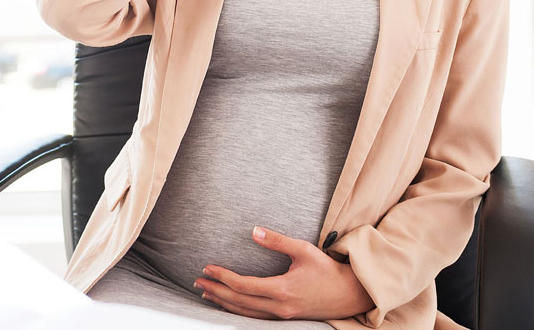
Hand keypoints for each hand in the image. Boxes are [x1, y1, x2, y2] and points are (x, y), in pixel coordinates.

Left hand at [193, 226, 374, 320]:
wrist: (349, 294)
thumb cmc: (327, 270)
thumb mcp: (304, 250)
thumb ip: (277, 241)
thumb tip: (253, 231)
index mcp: (282, 289)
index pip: (243, 285)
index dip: (223, 277)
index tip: (207, 268)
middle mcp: (279, 307)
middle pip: (239, 302)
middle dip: (216, 291)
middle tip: (197, 281)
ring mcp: (281, 315)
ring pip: (245, 313)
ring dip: (223, 303)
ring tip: (206, 293)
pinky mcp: (284, 317)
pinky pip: (254, 316)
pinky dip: (237, 310)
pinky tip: (228, 304)